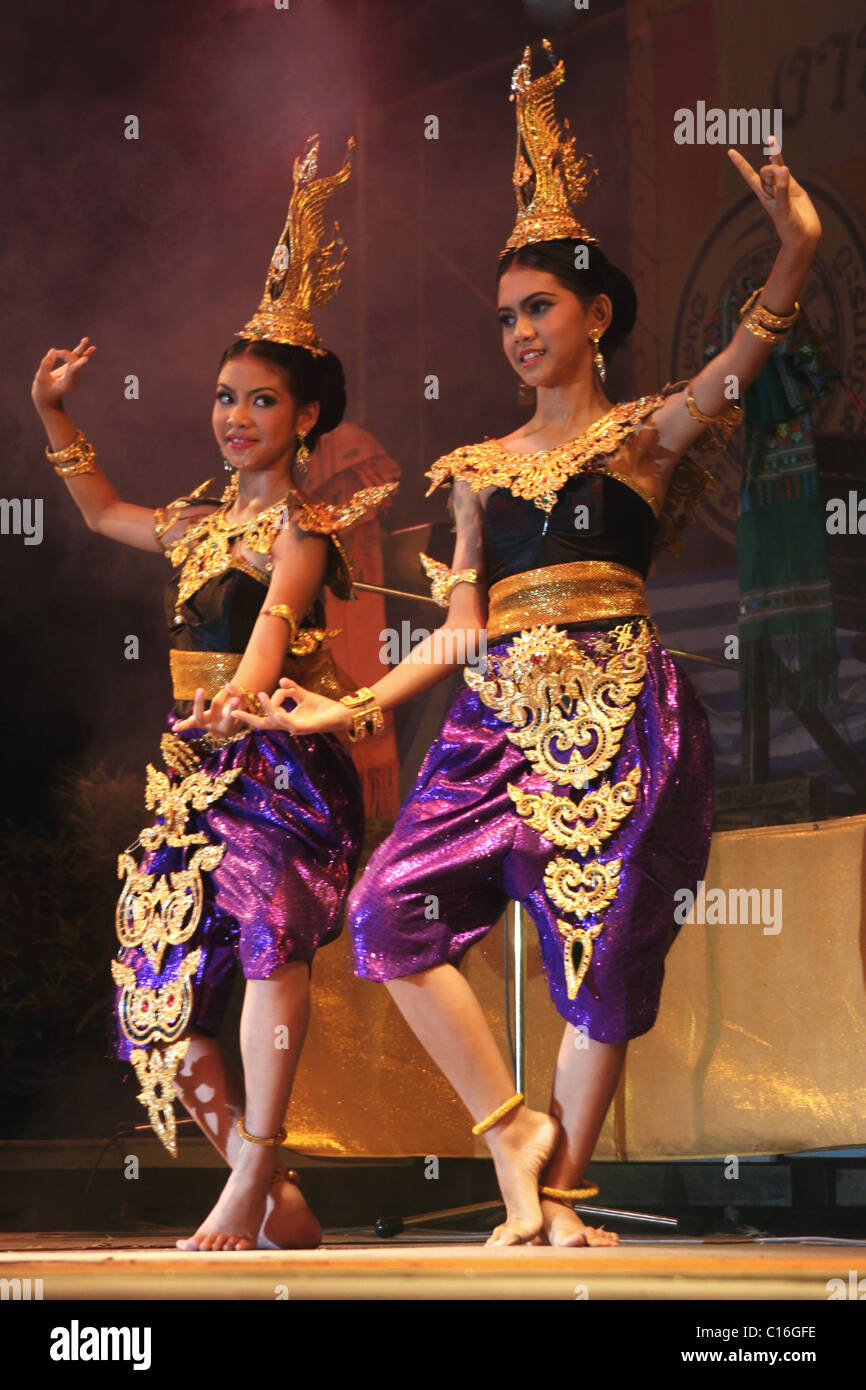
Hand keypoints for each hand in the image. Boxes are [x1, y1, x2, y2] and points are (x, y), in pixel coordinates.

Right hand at [31, 337, 97, 410]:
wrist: (47, 399)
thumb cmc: (42, 390)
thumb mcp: (40, 379)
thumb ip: (46, 365)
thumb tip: (53, 350)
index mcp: (66, 383)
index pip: (73, 371)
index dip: (78, 364)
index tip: (86, 359)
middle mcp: (73, 379)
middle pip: (74, 362)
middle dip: (64, 354)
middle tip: (56, 353)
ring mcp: (74, 374)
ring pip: (78, 358)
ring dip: (82, 348)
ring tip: (86, 339)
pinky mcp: (71, 369)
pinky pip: (76, 358)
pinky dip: (80, 350)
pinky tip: (87, 344)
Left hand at [174, 683, 244, 735]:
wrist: (228, 728)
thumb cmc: (236, 712)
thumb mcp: (242, 706)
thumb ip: (239, 694)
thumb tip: (227, 684)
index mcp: (228, 725)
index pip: (230, 714)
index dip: (233, 707)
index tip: (236, 699)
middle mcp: (216, 727)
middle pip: (217, 709)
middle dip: (219, 699)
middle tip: (225, 690)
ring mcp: (205, 725)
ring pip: (199, 715)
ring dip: (199, 702)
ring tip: (201, 689)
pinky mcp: (197, 723)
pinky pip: (190, 724)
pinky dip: (183, 726)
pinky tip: (175, 729)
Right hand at [234, 677, 353, 735]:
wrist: (343, 715)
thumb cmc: (324, 709)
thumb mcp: (305, 696)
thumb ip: (293, 689)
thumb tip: (281, 680)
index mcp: (287, 719)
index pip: (265, 716)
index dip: (255, 707)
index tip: (254, 695)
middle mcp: (289, 725)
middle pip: (264, 724)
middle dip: (248, 719)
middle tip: (233, 712)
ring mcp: (297, 727)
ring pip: (276, 720)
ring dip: (268, 707)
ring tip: (261, 694)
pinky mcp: (307, 728)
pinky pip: (292, 723)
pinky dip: (283, 717)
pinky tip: (277, 712)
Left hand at [727, 139, 820, 247]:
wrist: (804, 235)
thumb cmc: (790, 226)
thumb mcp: (783, 208)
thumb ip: (782, 189)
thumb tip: (782, 168)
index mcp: (763, 196)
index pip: (749, 176)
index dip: (741, 163)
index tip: (730, 152)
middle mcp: (770, 190)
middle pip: (765, 171)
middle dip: (771, 173)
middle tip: (780, 188)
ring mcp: (782, 186)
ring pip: (775, 167)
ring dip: (774, 158)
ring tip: (774, 149)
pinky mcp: (794, 186)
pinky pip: (784, 169)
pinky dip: (778, 157)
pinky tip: (772, 147)